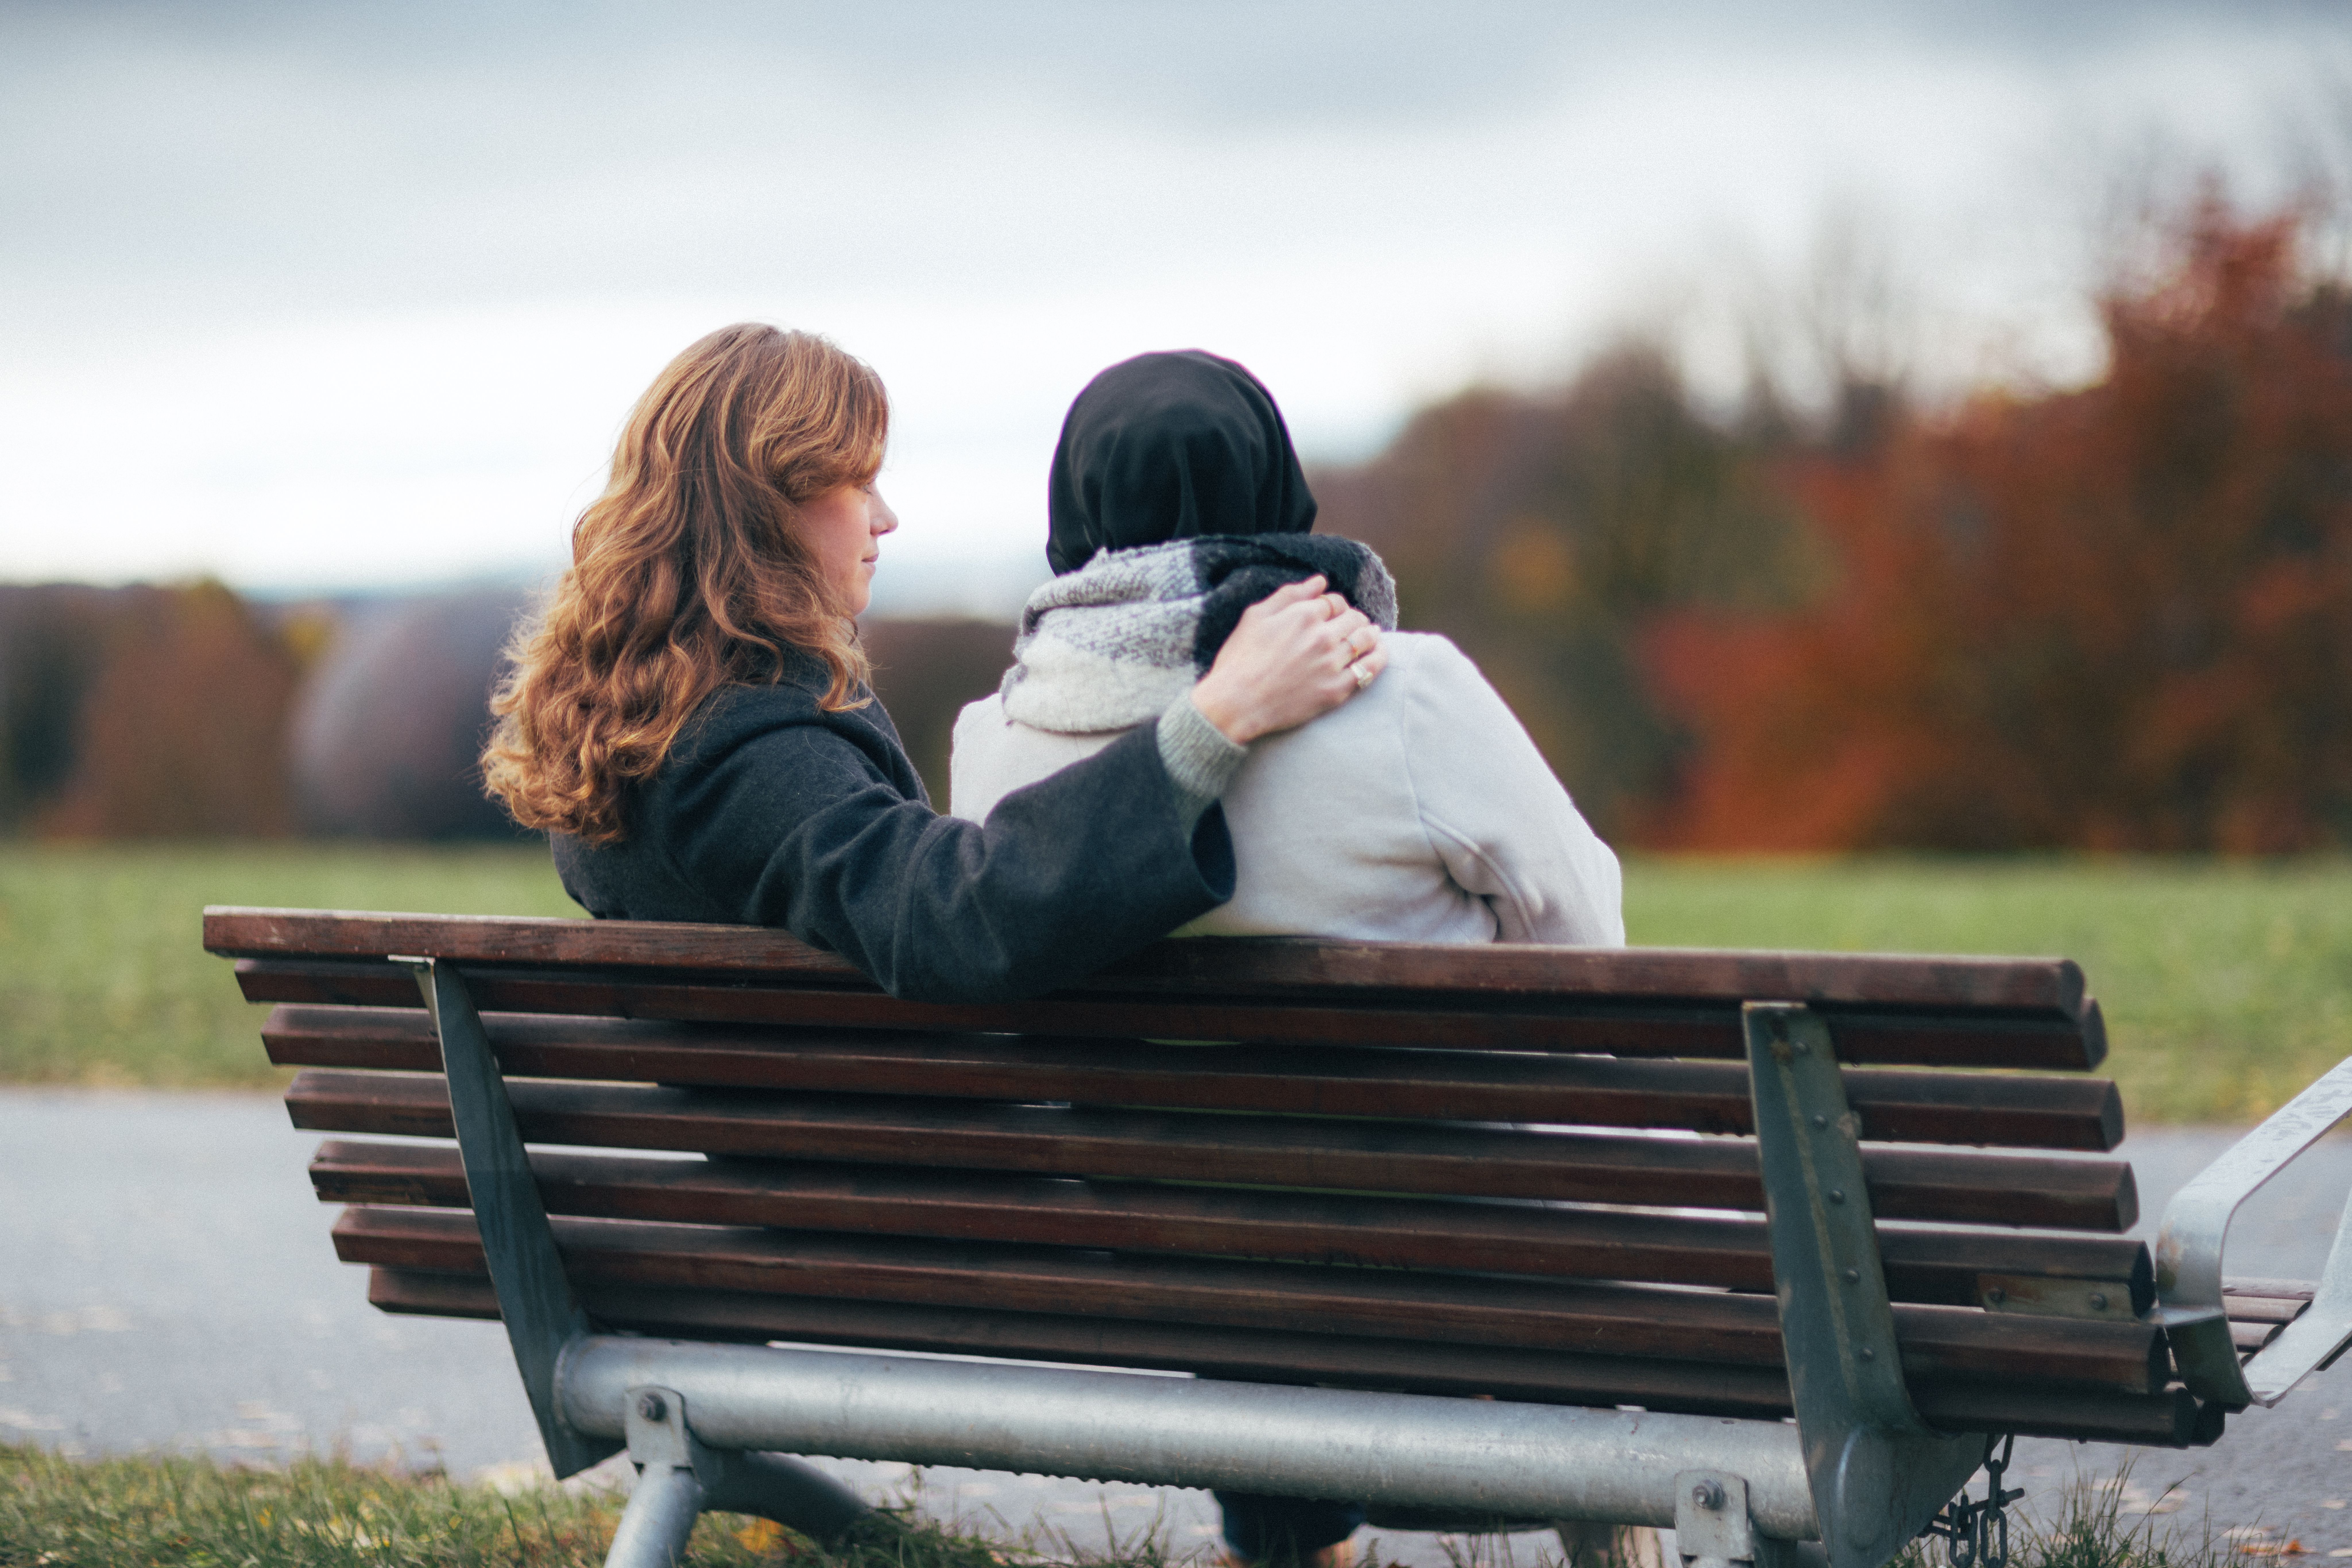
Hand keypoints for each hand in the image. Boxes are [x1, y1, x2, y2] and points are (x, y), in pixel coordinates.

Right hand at [1189, 575, 1387, 744]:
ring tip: (1370, 635)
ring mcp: (1331, 664)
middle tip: (1351, 625)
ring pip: (1366, 639)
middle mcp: (1322, 636)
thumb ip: (1290, 595)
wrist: (1236, 704)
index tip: (1331, 614)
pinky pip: (1370, 669)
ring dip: (1371, 634)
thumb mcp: (1256, 616)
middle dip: (1354, 618)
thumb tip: (1320, 580)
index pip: (1334, 601)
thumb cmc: (1240, 659)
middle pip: (1354, 618)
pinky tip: (1378, 653)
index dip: (1335, 606)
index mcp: (1303, 615)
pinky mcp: (1336, 690)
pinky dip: (1379, 657)